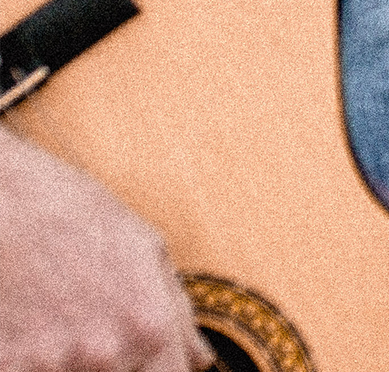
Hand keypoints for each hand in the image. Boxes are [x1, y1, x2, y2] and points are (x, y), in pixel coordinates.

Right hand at [0, 128, 210, 369]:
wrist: (2, 203)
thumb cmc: (70, 214)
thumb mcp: (143, 247)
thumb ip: (178, 313)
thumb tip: (200, 360)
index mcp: (149, 327)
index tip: (150, 363)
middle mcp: (105, 356)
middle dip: (117, 366)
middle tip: (95, 331)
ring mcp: (49, 369)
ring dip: (71, 367)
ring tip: (59, 322)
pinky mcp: (3, 370)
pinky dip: (30, 363)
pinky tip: (30, 330)